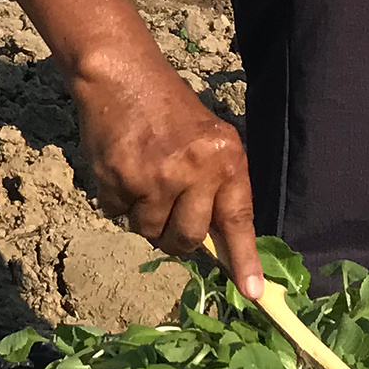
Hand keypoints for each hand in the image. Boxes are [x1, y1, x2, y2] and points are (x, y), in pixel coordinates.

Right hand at [71, 50, 262, 297]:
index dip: (243, 260)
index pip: (237, 220)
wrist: (120, 75)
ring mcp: (154, 176)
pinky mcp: (118, 178)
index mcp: (224, 159)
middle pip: (186, 236)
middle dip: (175, 239)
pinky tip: (119, 170)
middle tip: (166, 218)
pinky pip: (117, 213)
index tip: (252, 293)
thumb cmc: (167, 109)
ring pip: (148, 230)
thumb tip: (211, 241)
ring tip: (140, 182)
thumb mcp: (208, 140)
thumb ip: (215, 185)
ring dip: (142, 217)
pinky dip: (116, 201)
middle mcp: (194, 170)